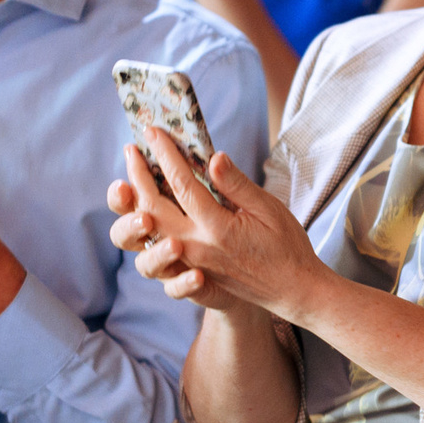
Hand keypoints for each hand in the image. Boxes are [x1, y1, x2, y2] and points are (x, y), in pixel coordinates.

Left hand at [110, 128, 328, 323]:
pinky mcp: (191, 273)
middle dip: (139, 175)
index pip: (182, 184)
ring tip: (130, 180)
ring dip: (136, 203)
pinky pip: (158, 251)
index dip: (165, 155)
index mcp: (217, 228)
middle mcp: (197, 247)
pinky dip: (146, 230)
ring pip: (150, 231)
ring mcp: (190, 263)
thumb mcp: (269, 209)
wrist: (292, 290)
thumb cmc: (286, 246)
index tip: (153, 131)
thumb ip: (237, 185)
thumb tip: (214, 157)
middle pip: (153, 207)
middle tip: (131, 150)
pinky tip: (143, 213)